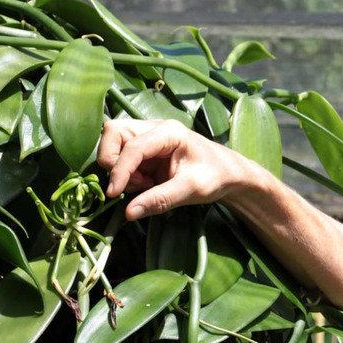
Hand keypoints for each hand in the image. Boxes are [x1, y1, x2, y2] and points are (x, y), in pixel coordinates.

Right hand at [98, 119, 254, 220]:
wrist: (229, 175)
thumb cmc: (216, 176)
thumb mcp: (191, 190)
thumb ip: (160, 200)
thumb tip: (129, 213)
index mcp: (169, 132)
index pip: (132, 146)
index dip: (119, 170)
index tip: (114, 193)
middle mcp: (154, 129)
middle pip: (113, 133)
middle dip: (114, 161)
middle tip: (135, 183)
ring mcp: (148, 138)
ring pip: (113, 145)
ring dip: (120, 168)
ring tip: (144, 185)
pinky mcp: (145, 152)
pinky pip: (121, 159)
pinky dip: (126, 174)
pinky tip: (146, 185)